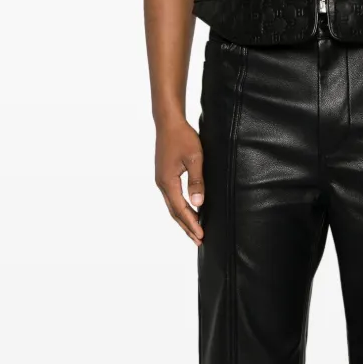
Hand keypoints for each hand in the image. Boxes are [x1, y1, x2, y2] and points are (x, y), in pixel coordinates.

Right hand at [155, 116, 204, 245]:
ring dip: (183, 219)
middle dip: (186, 227)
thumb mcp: (195, 158)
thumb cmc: (183, 137)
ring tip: (194, 231)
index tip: (201, 236)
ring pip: (172, 206)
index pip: (180, 209)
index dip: (191, 224)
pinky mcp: (164, 176)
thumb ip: (197, 181)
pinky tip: (188, 211)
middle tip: (199, 241)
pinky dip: (180, 209)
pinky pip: (172, 198)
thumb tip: (198, 204)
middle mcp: (162, 184)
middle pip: (174, 212)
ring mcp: (161, 180)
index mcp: (168, 182)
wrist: (168, 123)